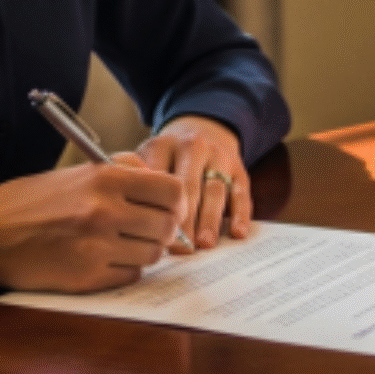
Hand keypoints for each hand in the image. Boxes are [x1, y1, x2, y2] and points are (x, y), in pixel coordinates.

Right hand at [0, 157, 185, 291]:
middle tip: (149, 229)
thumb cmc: (32, 200)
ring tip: (121, 243)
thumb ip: (123, 171)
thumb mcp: (78, 171)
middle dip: (165, 230)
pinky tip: (104, 259)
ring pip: (153, 254)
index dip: (177, 201)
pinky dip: (124, 270)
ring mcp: (97, 247)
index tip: (170, 208)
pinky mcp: (86, 278)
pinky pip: (130, 276)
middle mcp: (105, 211)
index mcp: (105, 179)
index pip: (172, 190)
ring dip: (144, 251)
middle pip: (168, 226)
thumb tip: (164, 185)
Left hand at [138, 115, 251, 250]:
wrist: (202, 126)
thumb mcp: (146, 158)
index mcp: (162, 145)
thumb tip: (133, 222)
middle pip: (188, 186)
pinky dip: (240, 214)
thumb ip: (136, 182)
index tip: (153, 234)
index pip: (158, 179)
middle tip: (180, 247)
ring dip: (210, 219)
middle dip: (184, 219)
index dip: (156, 208)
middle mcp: (192, 147)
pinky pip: (241, 192)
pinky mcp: (239, 169)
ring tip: (204, 244)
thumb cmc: (166, 157)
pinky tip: (237, 233)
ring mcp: (219, 157)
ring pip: (215, 190)